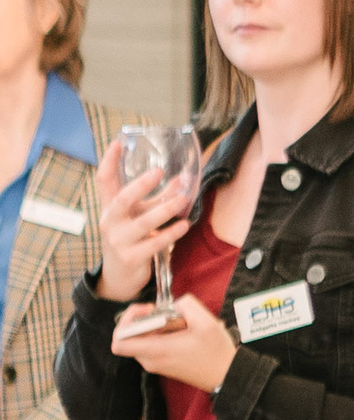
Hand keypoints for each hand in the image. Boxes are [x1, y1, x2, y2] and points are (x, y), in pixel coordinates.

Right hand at [96, 141, 192, 303]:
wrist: (120, 276)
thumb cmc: (132, 240)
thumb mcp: (140, 217)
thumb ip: (158, 199)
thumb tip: (181, 180)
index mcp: (110, 208)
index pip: (104, 181)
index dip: (109, 162)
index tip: (117, 143)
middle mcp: (111, 222)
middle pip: (121, 200)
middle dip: (139, 186)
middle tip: (158, 172)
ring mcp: (119, 240)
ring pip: (143, 223)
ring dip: (164, 210)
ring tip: (182, 200)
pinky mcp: (131, 258)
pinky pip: (154, 244)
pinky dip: (170, 234)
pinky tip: (184, 225)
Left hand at [110, 293, 236, 393]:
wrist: (228, 376)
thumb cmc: (217, 353)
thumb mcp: (207, 321)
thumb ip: (186, 304)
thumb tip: (175, 303)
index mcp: (157, 350)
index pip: (119, 341)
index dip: (126, 321)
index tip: (148, 313)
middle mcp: (151, 360)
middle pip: (131, 335)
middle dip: (146, 320)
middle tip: (168, 316)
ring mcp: (155, 364)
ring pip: (142, 338)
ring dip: (156, 327)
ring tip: (180, 326)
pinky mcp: (162, 364)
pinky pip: (151, 345)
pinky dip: (162, 335)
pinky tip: (182, 333)